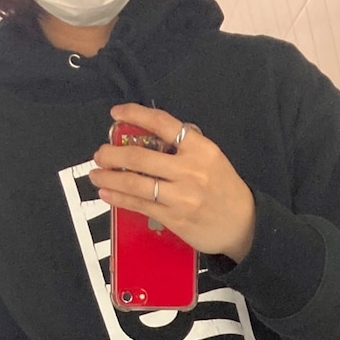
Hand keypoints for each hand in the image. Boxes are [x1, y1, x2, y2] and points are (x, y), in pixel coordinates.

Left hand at [89, 103, 256, 262]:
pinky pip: (141, 206)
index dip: (135, 115)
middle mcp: (190, 171)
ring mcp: (181, 197)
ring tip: (96, 174)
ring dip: (110, 177)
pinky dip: (120, 198)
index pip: (162, 124)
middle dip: (112, 154)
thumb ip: (183, 148)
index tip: (115, 114)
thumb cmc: (224, 189)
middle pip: (141, 157)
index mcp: (200, 148)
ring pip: (136, 184)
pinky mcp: (175, 219)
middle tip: (99, 153)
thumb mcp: (211, 159)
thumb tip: (146, 140)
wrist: (243, 225)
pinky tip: (107, 192)